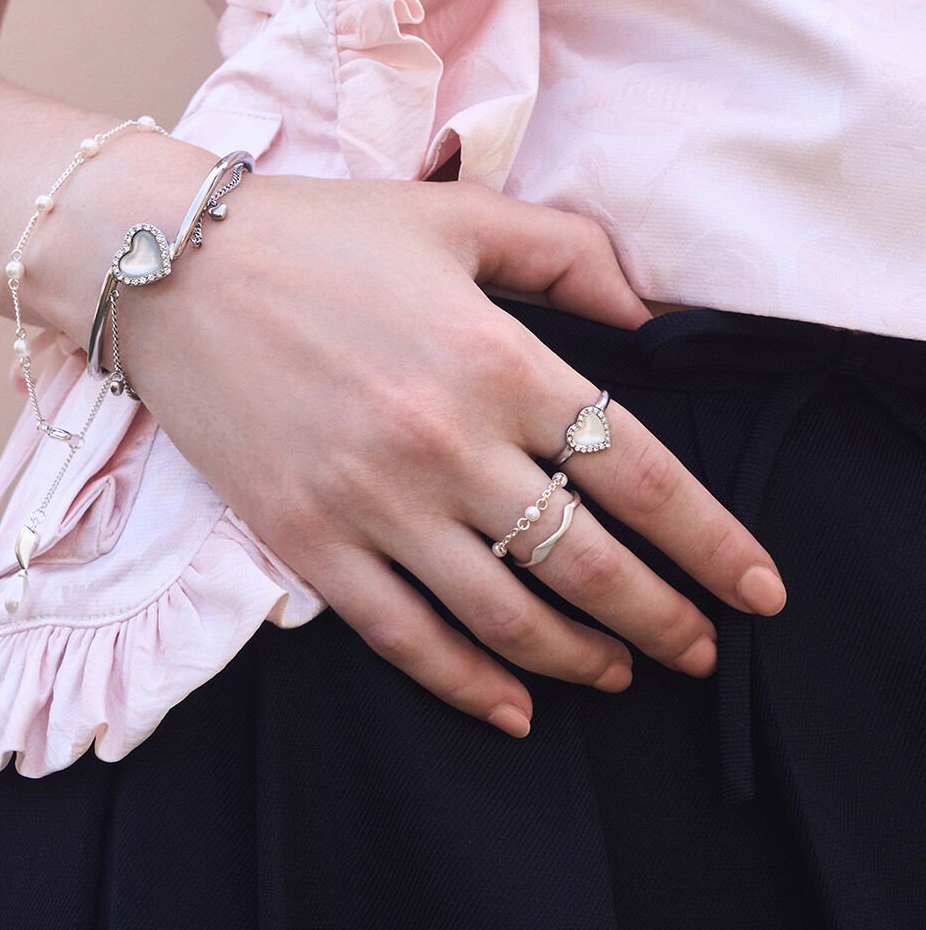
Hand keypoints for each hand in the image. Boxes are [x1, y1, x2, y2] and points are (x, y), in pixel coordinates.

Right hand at [112, 174, 786, 737]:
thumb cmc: (322, 235)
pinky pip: (402, 638)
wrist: (170, 267)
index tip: (758, 591)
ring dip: (578, 658)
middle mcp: (445, 443)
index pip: (641, 476)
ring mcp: (371, 503)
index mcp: (497, 359)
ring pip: (503, 615)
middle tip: (702, 651)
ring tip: (620, 674)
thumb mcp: (459, 219)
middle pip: (585, 562)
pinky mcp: (306, 543)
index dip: (713, 544)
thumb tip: (654, 316)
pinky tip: (514, 710)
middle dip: (662, 620)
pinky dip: (467, 685)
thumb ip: (569, 257)